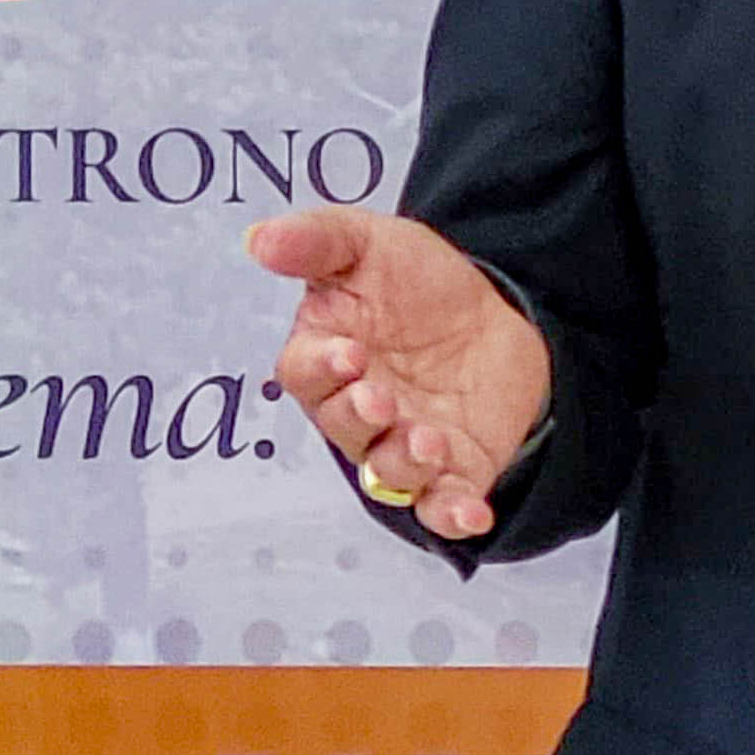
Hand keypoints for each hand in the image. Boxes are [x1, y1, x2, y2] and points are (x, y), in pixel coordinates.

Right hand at [246, 208, 552, 543]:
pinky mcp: (455, 471)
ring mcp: (404, 445)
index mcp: (326, 358)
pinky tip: (470, 516)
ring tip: (426, 442)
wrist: (495, 310)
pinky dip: (453, 515)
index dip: (321, 368)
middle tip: (380, 400)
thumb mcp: (367, 244)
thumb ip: (317, 240)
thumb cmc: (415, 283)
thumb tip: (259, 238)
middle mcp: (358, 413)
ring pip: (388, 476)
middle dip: (358, 418)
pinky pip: (444, 505)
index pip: (304, 373)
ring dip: (403, 465)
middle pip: (342, 429)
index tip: (348, 353)